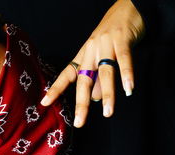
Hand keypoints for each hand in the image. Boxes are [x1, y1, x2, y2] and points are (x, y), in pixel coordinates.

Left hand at [41, 0, 144, 126]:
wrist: (127, 8)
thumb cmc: (112, 37)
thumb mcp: (101, 58)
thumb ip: (97, 80)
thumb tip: (93, 100)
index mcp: (83, 56)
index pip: (67, 75)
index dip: (56, 89)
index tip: (45, 103)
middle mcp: (90, 51)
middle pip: (84, 80)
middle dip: (81, 103)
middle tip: (79, 122)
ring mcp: (105, 44)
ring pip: (105, 72)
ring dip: (107, 94)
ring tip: (108, 113)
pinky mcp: (122, 38)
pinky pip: (124, 58)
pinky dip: (127, 74)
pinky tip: (128, 89)